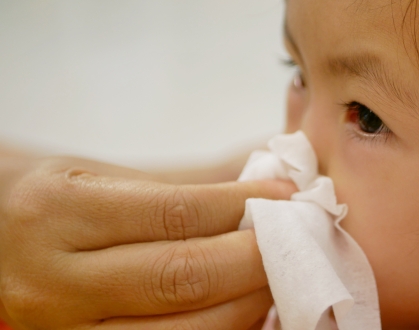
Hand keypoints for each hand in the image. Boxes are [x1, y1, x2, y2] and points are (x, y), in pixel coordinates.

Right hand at [0, 156, 294, 328]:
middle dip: (254, 260)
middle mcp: (54, 279)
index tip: (285, 195)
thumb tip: (272, 187)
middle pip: (181, 278)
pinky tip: (246, 311)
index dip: (241, 206)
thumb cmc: (63, 206)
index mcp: (59, 211)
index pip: (175, 213)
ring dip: (247, 305)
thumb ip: (185, 189)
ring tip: (276, 277)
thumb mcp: (106, 178)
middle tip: (294, 240)